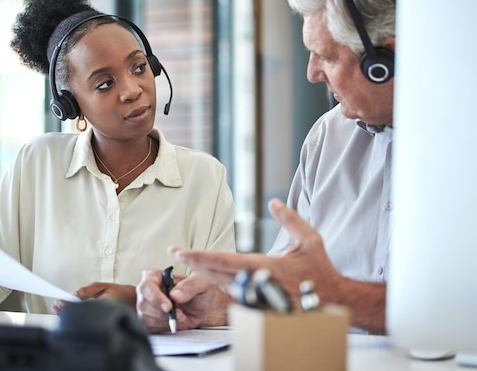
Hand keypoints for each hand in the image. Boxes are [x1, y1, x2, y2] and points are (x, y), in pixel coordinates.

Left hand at [52, 282, 136, 314]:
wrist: (135, 302)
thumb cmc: (120, 293)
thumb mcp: (104, 287)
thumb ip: (87, 291)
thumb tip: (73, 295)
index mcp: (102, 305)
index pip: (80, 307)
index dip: (68, 305)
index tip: (59, 301)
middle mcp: (101, 315)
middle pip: (78, 316)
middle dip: (65, 311)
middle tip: (56, 306)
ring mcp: (101, 320)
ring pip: (81, 320)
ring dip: (68, 314)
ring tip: (58, 309)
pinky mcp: (101, 323)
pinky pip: (86, 321)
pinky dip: (75, 317)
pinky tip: (68, 312)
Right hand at [136, 269, 228, 332]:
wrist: (201, 305)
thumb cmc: (198, 289)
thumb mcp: (201, 283)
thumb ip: (189, 286)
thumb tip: (175, 295)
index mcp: (156, 276)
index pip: (147, 285)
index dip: (155, 297)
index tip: (169, 307)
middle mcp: (148, 290)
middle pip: (143, 303)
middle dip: (161, 313)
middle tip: (179, 315)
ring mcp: (146, 305)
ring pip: (145, 317)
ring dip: (164, 321)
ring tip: (180, 317)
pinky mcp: (148, 319)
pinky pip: (148, 328)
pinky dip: (163, 328)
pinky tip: (173, 323)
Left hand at [170, 198, 341, 306]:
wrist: (331, 299)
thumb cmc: (319, 269)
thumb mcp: (310, 240)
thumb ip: (290, 220)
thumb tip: (273, 201)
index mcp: (264, 266)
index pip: (224, 261)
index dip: (200, 256)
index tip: (181, 251)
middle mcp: (255, 283)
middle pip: (215, 273)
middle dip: (192, 262)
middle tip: (174, 252)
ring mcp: (254, 296)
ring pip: (220, 283)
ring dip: (202, 272)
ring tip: (185, 259)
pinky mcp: (256, 303)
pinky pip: (231, 290)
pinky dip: (216, 280)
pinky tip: (205, 271)